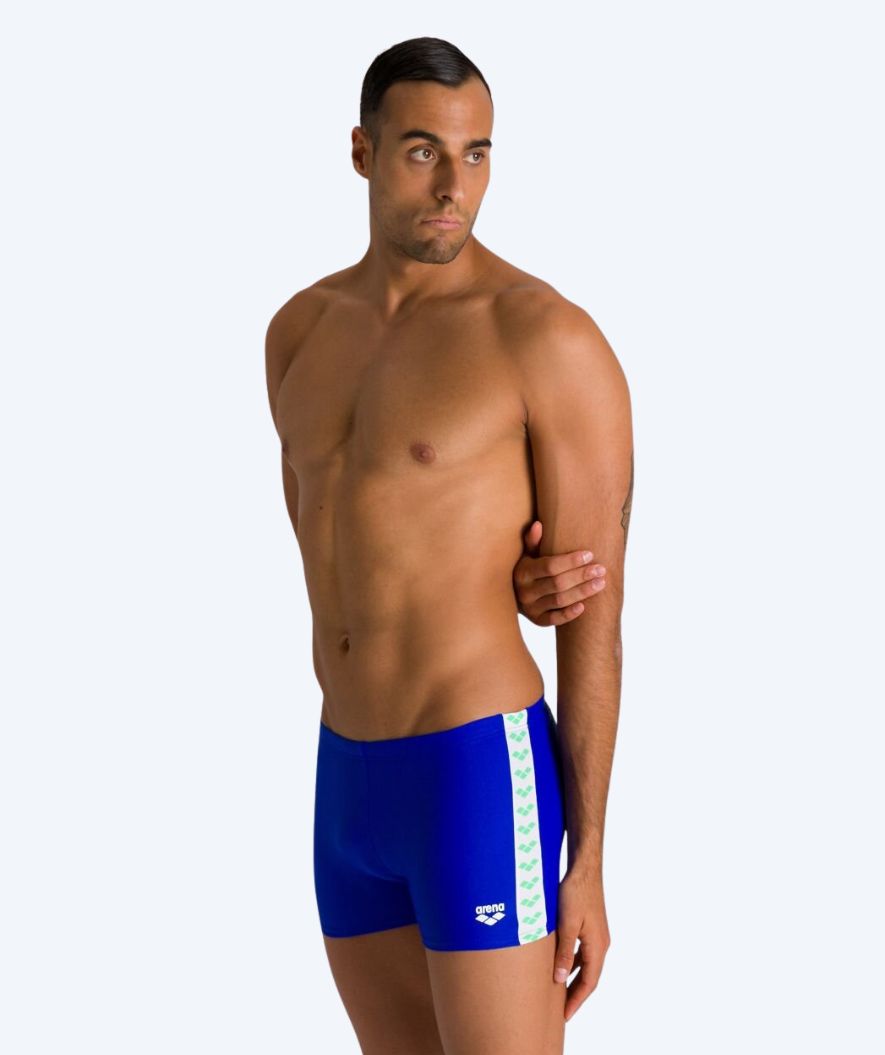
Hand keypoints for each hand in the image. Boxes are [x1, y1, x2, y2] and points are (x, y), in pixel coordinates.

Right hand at [513, 520, 606, 625]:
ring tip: (601, 583)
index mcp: (523, 572)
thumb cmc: (526, 569)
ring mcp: (530, 608)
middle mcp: (524, 591)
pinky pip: (554, 620)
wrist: (512, 596)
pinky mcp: (537, 620)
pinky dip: (569, 614)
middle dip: (582, 576)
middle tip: (601, 569)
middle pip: (558, 583)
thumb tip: (539, 525)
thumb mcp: (526, 554)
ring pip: (559, 601)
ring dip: (582, 592)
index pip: (550, 566)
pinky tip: (584, 606)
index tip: (590, 555)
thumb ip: (533, 541)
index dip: (571, 561)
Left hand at [553, 864, 610, 1022]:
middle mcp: (601, 943)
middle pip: (589, 977)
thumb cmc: (576, 892)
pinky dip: (572, 963)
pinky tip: (560, 965)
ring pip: (586, 965)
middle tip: (561, 1012)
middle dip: (576, 995)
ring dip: (574, 979)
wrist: (584, 868)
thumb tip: (559, 979)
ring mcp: (597, 935)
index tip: (565, 1016)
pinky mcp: (590, 926)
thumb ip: (564, 951)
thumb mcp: (567, 923)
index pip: (589, 982)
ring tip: (559, 993)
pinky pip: (582, 952)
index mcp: (598, 946)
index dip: (577, 1000)